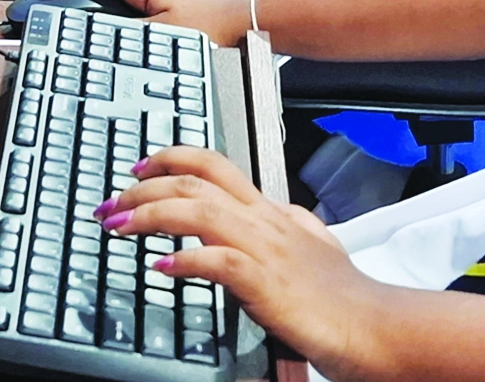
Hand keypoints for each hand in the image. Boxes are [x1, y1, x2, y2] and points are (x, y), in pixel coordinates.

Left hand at [98, 147, 388, 371]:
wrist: (373, 325)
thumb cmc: (345, 295)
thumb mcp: (318, 244)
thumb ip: (295, 224)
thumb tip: (285, 211)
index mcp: (271, 212)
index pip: (214, 166)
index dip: (170, 160)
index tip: (139, 170)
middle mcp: (264, 222)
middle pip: (196, 181)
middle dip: (144, 188)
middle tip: (111, 203)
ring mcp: (265, 250)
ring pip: (199, 210)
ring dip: (150, 214)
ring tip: (119, 226)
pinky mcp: (266, 284)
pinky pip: (218, 261)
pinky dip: (185, 258)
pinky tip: (161, 264)